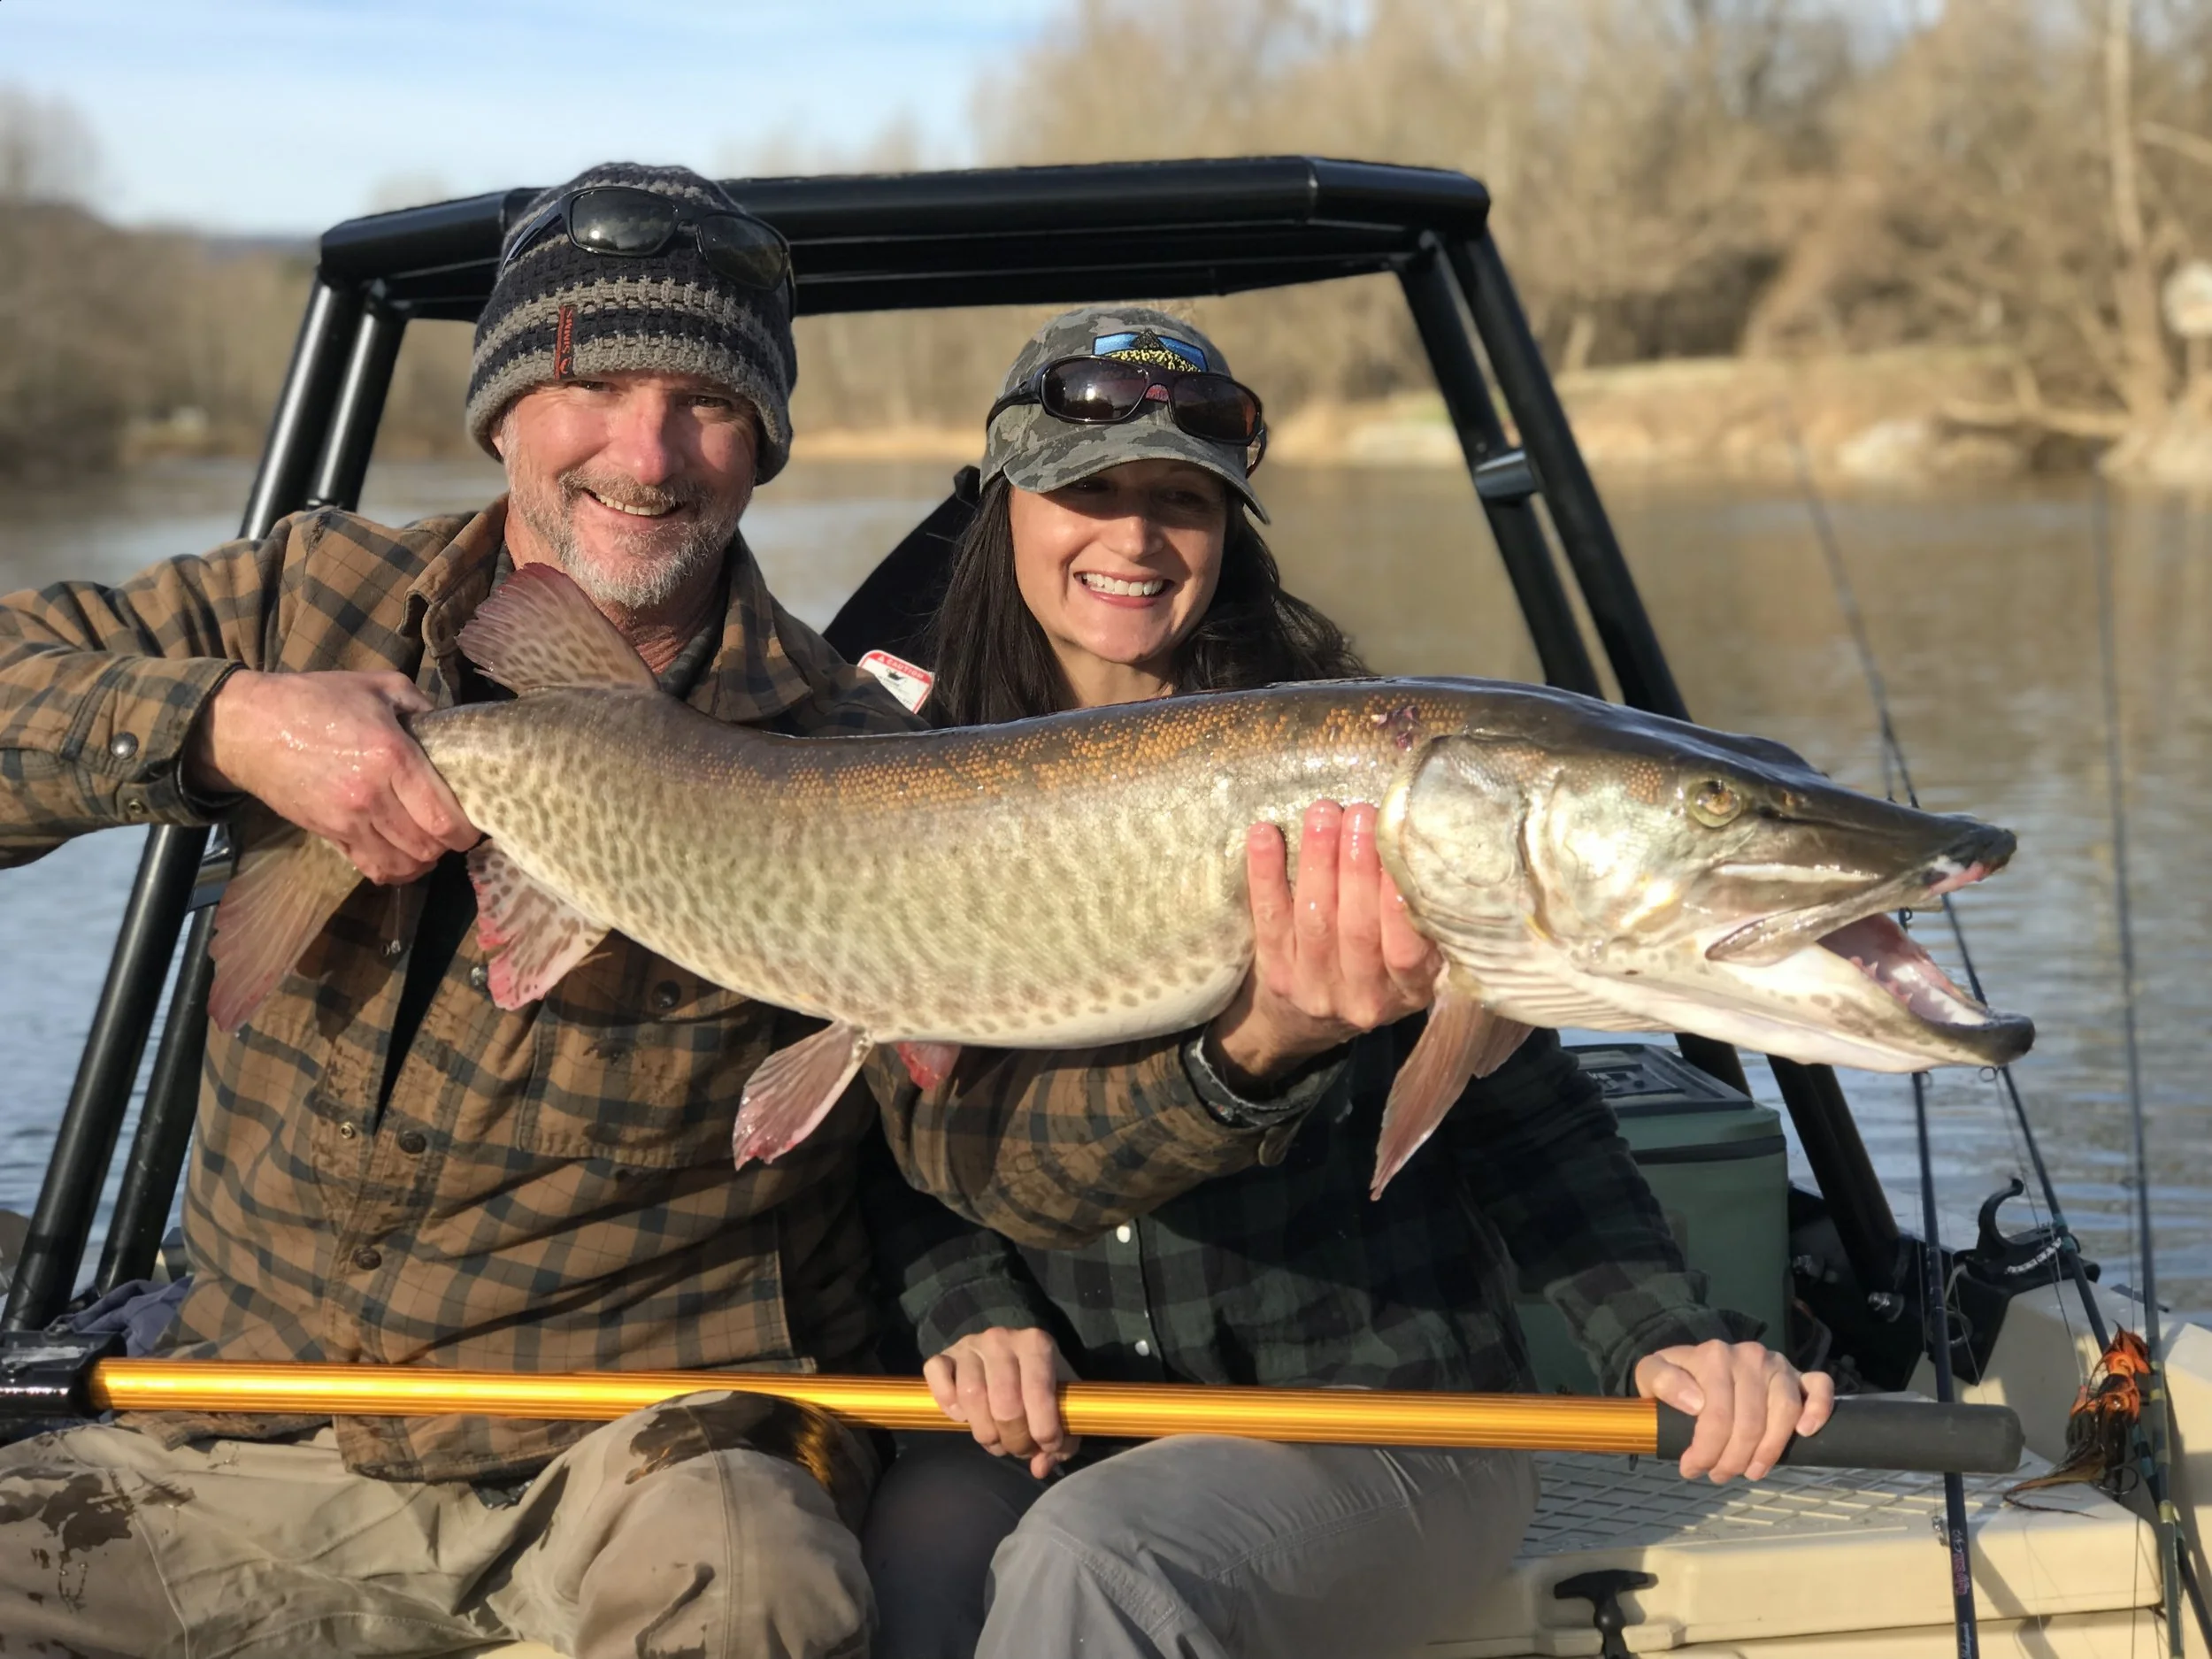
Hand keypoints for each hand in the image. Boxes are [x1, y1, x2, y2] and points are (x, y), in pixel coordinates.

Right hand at [187, 669, 478, 885]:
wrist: (249, 726)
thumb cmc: (315, 699)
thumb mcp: (377, 686)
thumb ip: (420, 705)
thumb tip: (450, 726)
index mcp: (391, 756)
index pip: (442, 817)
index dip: (466, 830)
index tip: (473, 822)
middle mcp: (371, 795)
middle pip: (427, 847)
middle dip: (448, 844)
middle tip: (453, 830)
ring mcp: (346, 820)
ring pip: (402, 865)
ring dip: (423, 860)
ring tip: (428, 842)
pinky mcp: (328, 834)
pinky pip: (372, 868)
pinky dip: (394, 869)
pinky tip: (401, 854)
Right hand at [923, 1326, 1079, 1479]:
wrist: (1007, 1352)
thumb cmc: (1037, 1382)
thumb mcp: (1059, 1403)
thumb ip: (1061, 1440)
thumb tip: (1039, 1466)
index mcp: (1036, 1344)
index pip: (1039, 1393)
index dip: (1044, 1430)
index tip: (1047, 1445)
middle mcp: (1002, 1338)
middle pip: (1004, 1404)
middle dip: (1014, 1439)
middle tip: (1018, 1447)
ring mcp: (970, 1344)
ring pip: (971, 1396)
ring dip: (984, 1432)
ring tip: (995, 1440)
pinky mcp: (945, 1353)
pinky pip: (938, 1376)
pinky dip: (948, 1403)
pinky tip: (962, 1415)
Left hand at [1204, 800, 1442, 1087]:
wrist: (1304, 1025)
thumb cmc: (1372, 972)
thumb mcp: (1411, 962)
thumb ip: (1420, 922)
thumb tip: (1423, 844)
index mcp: (1409, 991)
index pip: (1406, 948)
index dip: (1399, 898)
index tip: (1400, 846)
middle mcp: (1363, 999)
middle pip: (1358, 928)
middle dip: (1358, 865)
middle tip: (1361, 813)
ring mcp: (1314, 989)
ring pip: (1316, 919)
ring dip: (1319, 861)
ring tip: (1324, 814)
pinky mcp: (1275, 974)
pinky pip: (1269, 920)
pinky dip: (1266, 873)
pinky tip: (1264, 834)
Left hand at [1634, 1339, 1835, 1481]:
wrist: (1697, 1362)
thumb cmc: (1676, 1375)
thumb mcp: (1651, 1373)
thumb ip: (1661, 1380)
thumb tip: (1694, 1403)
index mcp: (1714, 1356)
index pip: (1717, 1414)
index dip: (1706, 1449)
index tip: (1692, 1469)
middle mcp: (1750, 1356)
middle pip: (1751, 1421)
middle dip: (1733, 1459)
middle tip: (1719, 1475)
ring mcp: (1778, 1365)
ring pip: (1784, 1414)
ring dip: (1768, 1451)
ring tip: (1750, 1471)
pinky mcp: (1799, 1374)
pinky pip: (1820, 1387)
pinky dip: (1818, 1410)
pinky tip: (1805, 1433)